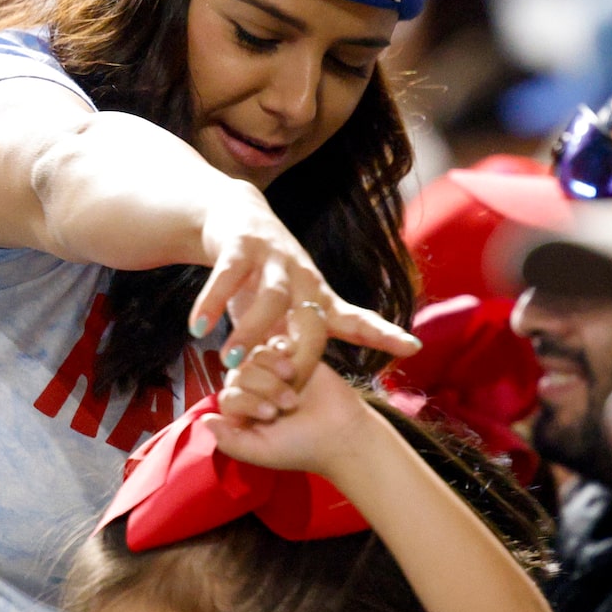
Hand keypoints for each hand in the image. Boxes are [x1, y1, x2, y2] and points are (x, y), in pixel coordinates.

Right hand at [191, 204, 417, 384]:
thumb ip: (293, 343)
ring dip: (250, 329)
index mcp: (319, 297)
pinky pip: (228, 276)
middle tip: (279, 381)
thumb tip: (293, 393)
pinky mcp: (241, 245)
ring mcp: (274, 259)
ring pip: (270, 297)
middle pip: (310, 319)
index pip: (356, 320)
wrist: (234, 217)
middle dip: (298, 352)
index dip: (383, 334)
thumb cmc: (262, 277)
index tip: (412, 347)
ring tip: (229, 358)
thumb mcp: (286, 309)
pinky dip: (213, 302)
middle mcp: (304, 278)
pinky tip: (198, 327)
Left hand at [205, 355, 375, 481]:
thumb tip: (205, 420)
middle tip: (288, 404)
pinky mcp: (293, 358)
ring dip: (271, 368)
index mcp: (242, 417)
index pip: (228, 397)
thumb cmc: (302, 447)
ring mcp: (272, 374)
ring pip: (255, 356)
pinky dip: (280, 350)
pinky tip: (293, 363)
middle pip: (239, 374)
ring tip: (293, 381)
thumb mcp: (261, 452)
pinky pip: (274, 343)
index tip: (270, 415)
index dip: (246, 401)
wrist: (344, 433)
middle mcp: (253, 393)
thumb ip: (229, 441)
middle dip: (263, 387)